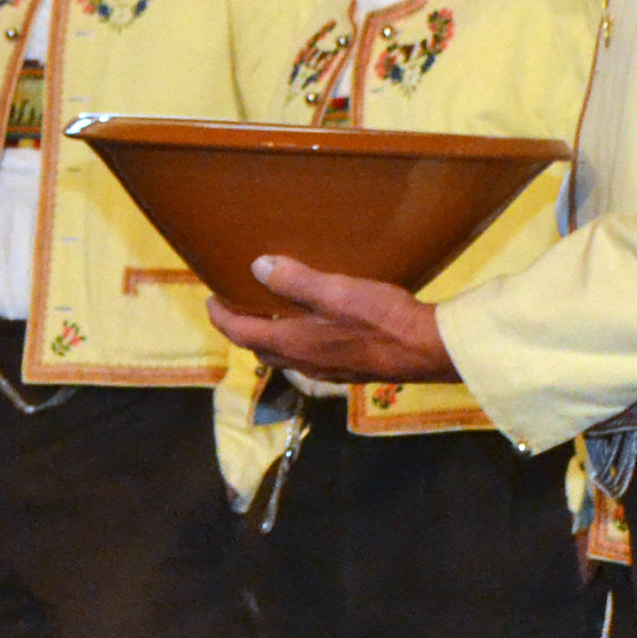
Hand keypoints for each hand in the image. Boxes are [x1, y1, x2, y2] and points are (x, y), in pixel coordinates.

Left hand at [207, 254, 451, 386]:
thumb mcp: (335, 291)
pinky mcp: (346, 370)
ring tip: (269, 314)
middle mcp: (304, 362)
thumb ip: (295, 281)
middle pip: (259, 348)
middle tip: (236, 305)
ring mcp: (325, 370)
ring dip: (268, 338)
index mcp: (294, 343)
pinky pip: (306, 359)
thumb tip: (258, 267)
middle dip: (242, 328)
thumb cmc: (380, 317)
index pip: (242, 333)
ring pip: (283, 357)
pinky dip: (294, 343)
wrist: (425, 349)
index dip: (222, 317)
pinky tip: (309, 329)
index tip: (211, 301)